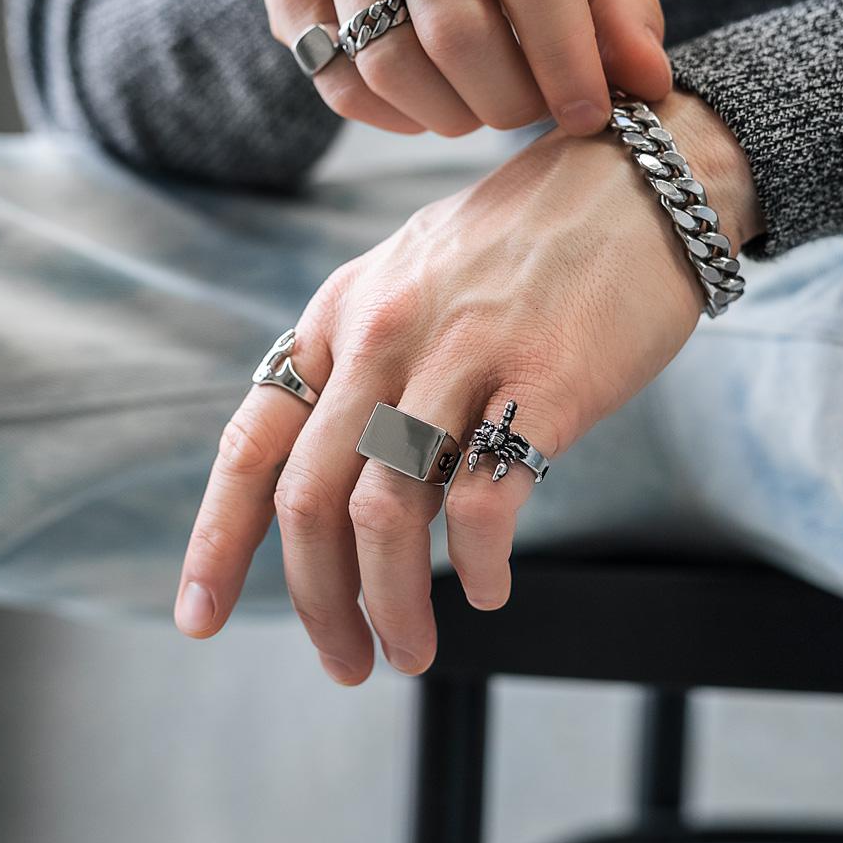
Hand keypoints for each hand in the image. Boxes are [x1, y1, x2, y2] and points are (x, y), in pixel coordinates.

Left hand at [174, 90, 763, 682]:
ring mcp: (463, 352)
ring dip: (393, 604)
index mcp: (341, 314)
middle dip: (318, 603)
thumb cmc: (528, 241)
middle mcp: (384, 332)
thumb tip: (353, 483)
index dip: (217, 541)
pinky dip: (479, 564)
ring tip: (413, 651)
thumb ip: (370, 366)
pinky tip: (490, 588)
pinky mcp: (546, 380)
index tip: (201, 620)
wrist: (640, 179)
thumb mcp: (413, 277)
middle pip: (312, 500)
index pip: (250, 443)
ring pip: (389, 514)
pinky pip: (487, 500)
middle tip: (347, 663)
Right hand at [262, 0, 671, 136]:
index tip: (591, 115)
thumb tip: (647, 81)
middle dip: (511, 96)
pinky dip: (399, 117)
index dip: (566, 55)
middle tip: (536, 105)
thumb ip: (614, 3)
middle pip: (457, 32)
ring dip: (456, 114)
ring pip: (393, 68)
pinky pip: (342, 88)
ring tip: (488, 100)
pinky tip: (434, 102)